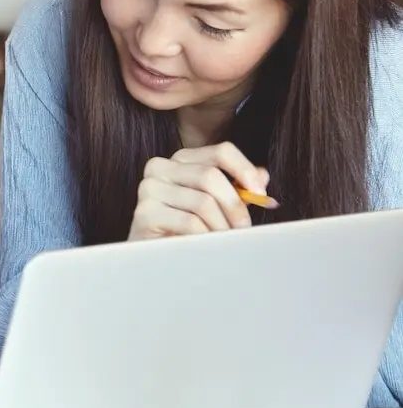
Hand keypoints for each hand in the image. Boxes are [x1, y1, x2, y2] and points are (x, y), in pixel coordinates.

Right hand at [128, 141, 277, 240]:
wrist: (152, 255)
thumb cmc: (184, 227)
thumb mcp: (215, 203)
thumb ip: (236, 187)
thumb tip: (262, 176)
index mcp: (179, 160)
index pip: (221, 151)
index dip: (245, 170)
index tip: (260, 194)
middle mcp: (159, 167)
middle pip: (210, 176)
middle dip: (234, 205)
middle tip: (244, 227)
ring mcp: (148, 188)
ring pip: (202, 202)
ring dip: (221, 226)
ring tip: (225, 240)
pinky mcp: (144, 213)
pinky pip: (189, 222)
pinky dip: (205, 236)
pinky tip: (207, 244)